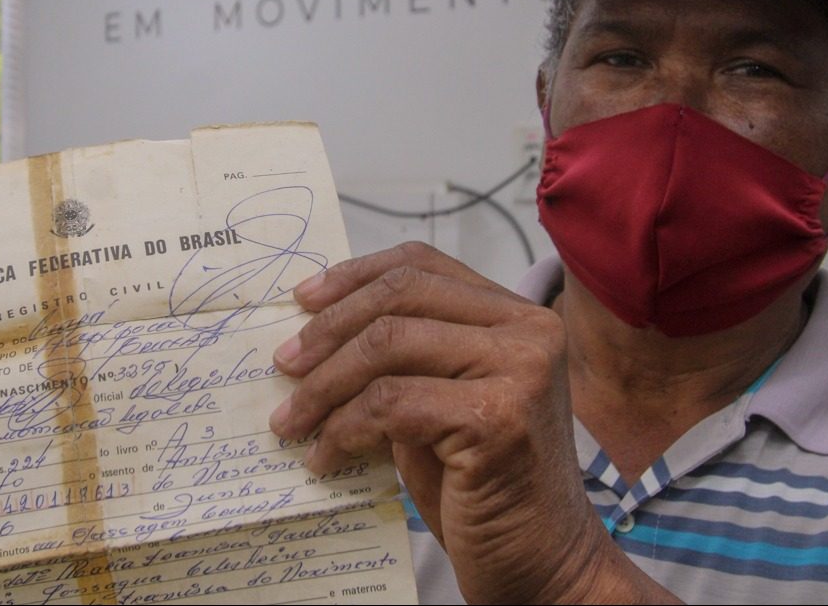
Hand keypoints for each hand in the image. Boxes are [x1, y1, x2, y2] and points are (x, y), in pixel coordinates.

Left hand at [267, 242, 674, 603]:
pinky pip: (391, 403)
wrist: (544, 562)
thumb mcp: (441, 401)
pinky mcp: (498, 417)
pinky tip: (325, 456)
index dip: (354, 276)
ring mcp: (519, 369)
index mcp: (517, 315)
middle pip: (400, 296)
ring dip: (324, 385)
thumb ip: (405, 357)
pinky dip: (343, 428)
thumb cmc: (485, 486)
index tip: (301, 300)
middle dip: (328, 329)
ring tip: (291, 421)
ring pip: (388, 345)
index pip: (421, 264)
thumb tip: (313, 331)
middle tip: (283, 364)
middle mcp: (528, 330)